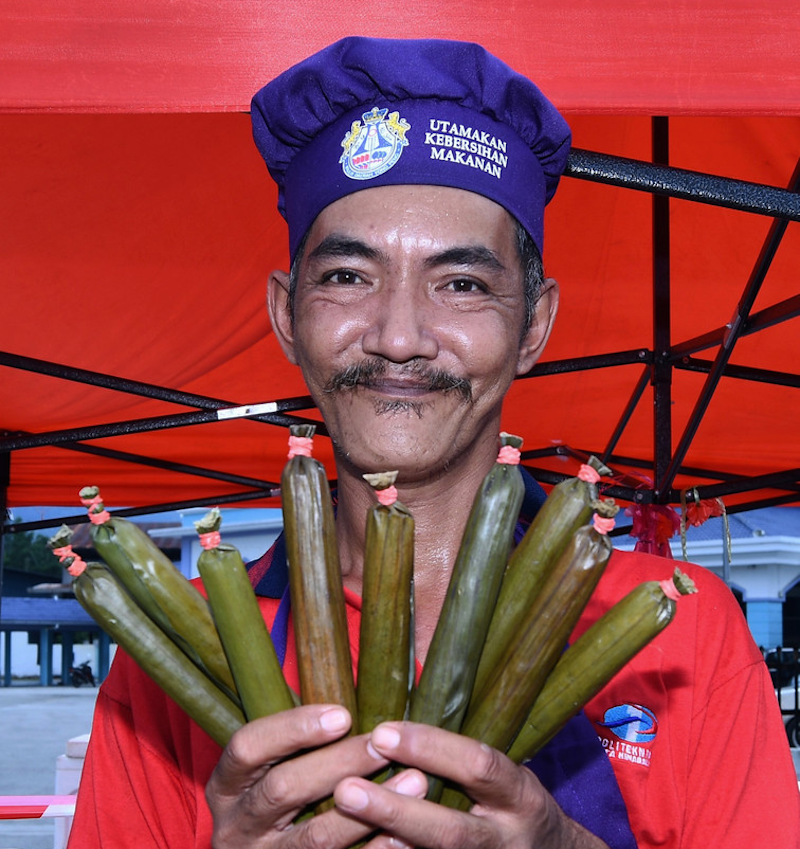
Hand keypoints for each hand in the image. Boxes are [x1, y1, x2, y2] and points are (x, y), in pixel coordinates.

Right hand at [205, 705, 428, 847]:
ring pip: (315, 837)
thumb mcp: (269, 768)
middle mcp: (237, 825)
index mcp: (227, 785)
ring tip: (414, 781)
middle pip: (283, 789)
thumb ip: (297, 738)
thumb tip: (355, 693)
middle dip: (339, 763)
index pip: (247, 747)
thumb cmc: (277, 795)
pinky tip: (407, 834)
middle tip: (384, 743)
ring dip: (369, 808)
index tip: (343, 714)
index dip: (293, 728)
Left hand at [333, 721, 610, 848]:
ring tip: (341, 822)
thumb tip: (403, 701)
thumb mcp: (507, 774)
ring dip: (385, 844)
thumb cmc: (516, 805)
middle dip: (396, 811)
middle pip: (450, 832)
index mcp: (519, 796)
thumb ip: (463, 753)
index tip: (383, 732)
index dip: (431, 748)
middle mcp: (505, 839)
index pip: (478, 766)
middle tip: (345, 788)